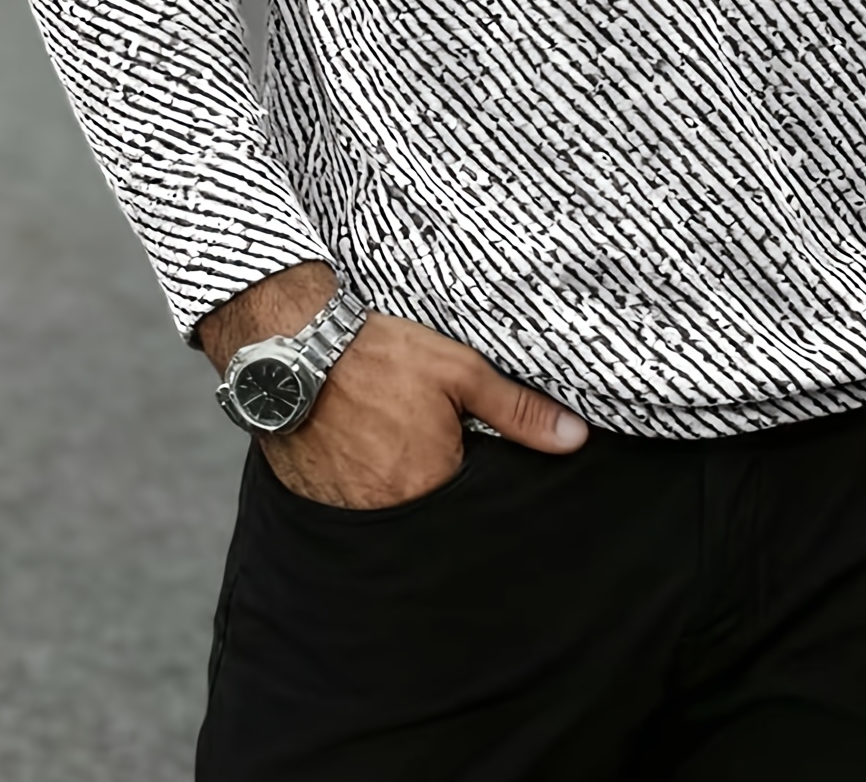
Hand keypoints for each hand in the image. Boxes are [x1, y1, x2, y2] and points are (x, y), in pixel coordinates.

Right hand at [197, 263, 588, 508]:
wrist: (291, 348)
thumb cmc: (377, 355)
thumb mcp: (459, 371)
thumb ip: (518, 411)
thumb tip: (574, 438)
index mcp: (431, 484)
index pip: (475, 507)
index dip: (479, 484)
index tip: (471, 458)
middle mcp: (389, 513)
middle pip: (434, 516)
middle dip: (440, 491)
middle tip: (426, 446)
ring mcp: (348, 513)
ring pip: (395, 517)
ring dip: (401, 492)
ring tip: (395, 448)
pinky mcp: (317, 505)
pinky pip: (355, 514)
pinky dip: (365, 491)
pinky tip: (367, 455)